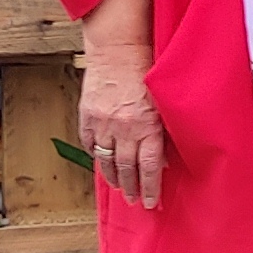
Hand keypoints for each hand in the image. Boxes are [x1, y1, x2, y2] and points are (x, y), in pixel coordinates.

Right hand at [80, 46, 167, 207]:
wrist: (118, 50)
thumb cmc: (146, 71)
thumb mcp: (163, 102)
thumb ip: (164, 131)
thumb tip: (165, 159)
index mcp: (147, 125)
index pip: (150, 167)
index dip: (151, 188)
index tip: (151, 203)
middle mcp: (124, 128)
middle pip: (127, 168)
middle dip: (131, 188)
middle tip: (134, 200)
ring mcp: (103, 123)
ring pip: (106, 161)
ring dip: (113, 178)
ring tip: (120, 188)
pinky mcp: (87, 116)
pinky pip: (90, 144)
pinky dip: (96, 155)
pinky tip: (102, 162)